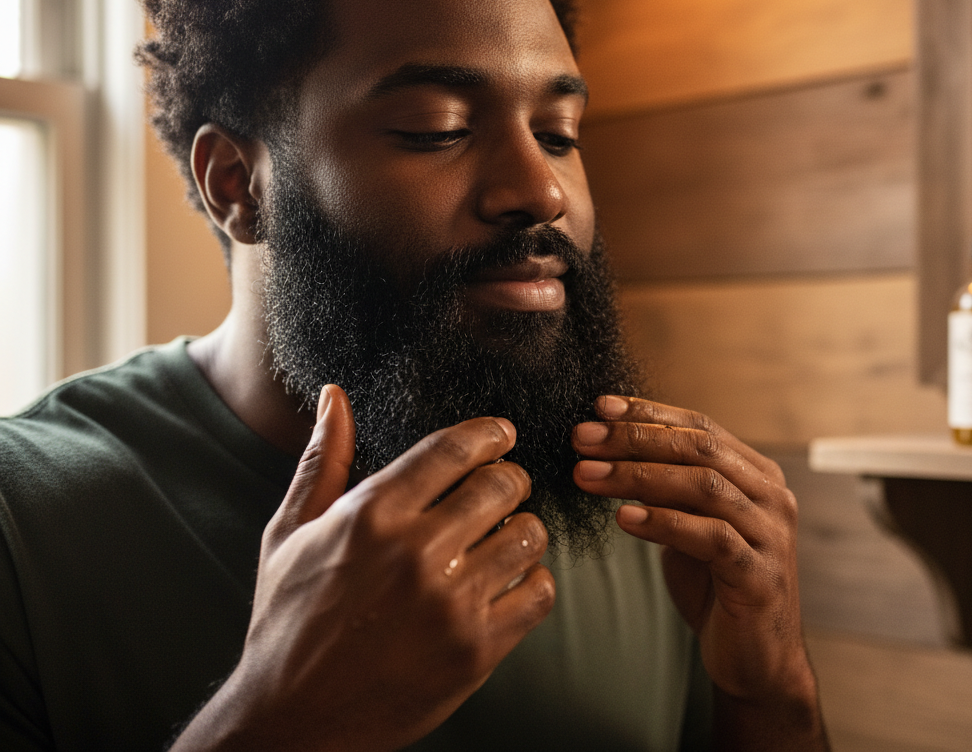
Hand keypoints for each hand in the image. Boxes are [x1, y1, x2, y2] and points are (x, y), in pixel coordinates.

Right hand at [171, 385, 554, 751]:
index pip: (454, 448)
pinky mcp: (477, 649)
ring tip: (503, 537)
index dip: (489, 433)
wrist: (293, 720)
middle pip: (502, 484)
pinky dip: (532, 582)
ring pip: (528, 535)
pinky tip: (508, 582)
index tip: (501, 434)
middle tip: (502, 489)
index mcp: (372, 515)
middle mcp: (416, 552)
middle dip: (508, 479)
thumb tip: (333, 396)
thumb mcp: (289, 534)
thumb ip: (321, 461)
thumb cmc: (289, 621)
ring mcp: (451, 603)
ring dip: (523, 529)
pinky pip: (538, 593)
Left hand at [572, 397, 825, 748]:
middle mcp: (771, 496)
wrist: (754, 659)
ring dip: (639, 476)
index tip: (599, 408)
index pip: (700, 426)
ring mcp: (771, 534)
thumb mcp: (689, 527)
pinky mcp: (760, 575)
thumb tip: (611, 449)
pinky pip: (711, 538)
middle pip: (700, 448)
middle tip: (583, 438)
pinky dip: (664, 523)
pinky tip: (624, 519)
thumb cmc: (716, 588)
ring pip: (704, 486)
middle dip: (635, 438)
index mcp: (757, 475)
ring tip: (589, 475)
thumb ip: (667, 489)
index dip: (649, 413)